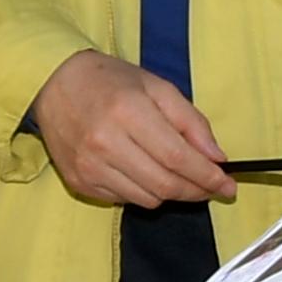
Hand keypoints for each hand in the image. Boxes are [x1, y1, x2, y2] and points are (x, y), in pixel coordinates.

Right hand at [29, 50, 232, 208]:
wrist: (53, 83)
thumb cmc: (109, 81)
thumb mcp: (157, 87)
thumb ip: (191, 121)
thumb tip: (216, 158)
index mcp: (128, 112)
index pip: (178, 158)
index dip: (209, 177)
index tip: (228, 184)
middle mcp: (105, 143)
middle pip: (165, 185)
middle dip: (196, 191)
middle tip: (211, 186)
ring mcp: (89, 166)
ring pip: (147, 199)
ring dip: (170, 192)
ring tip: (174, 174)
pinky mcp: (79, 182)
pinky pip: (124, 200)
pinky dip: (142, 191)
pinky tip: (141, 171)